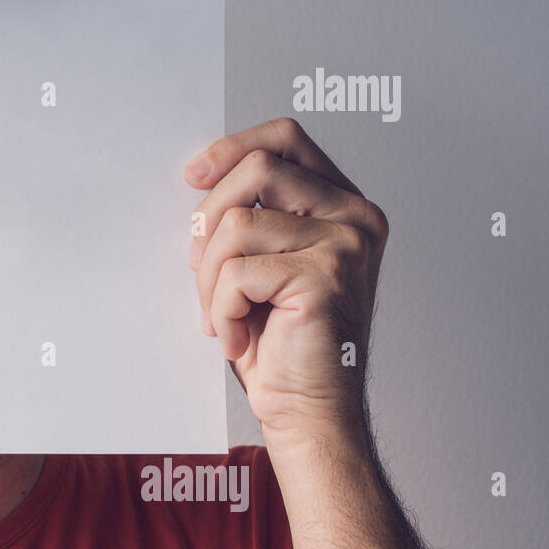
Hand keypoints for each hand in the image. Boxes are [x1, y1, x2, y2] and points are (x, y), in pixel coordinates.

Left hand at [184, 117, 387, 446]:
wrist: (306, 409)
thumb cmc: (279, 340)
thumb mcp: (263, 260)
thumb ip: (252, 212)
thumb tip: (201, 175)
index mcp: (344, 205)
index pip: (286, 139)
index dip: (232, 147)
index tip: (193, 176)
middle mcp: (355, 216)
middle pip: (256, 169)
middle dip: (207, 222)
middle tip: (199, 273)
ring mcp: (346, 244)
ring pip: (236, 223)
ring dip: (209, 278)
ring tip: (222, 316)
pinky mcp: (326, 276)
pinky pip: (238, 272)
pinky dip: (222, 308)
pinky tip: (237, 337)